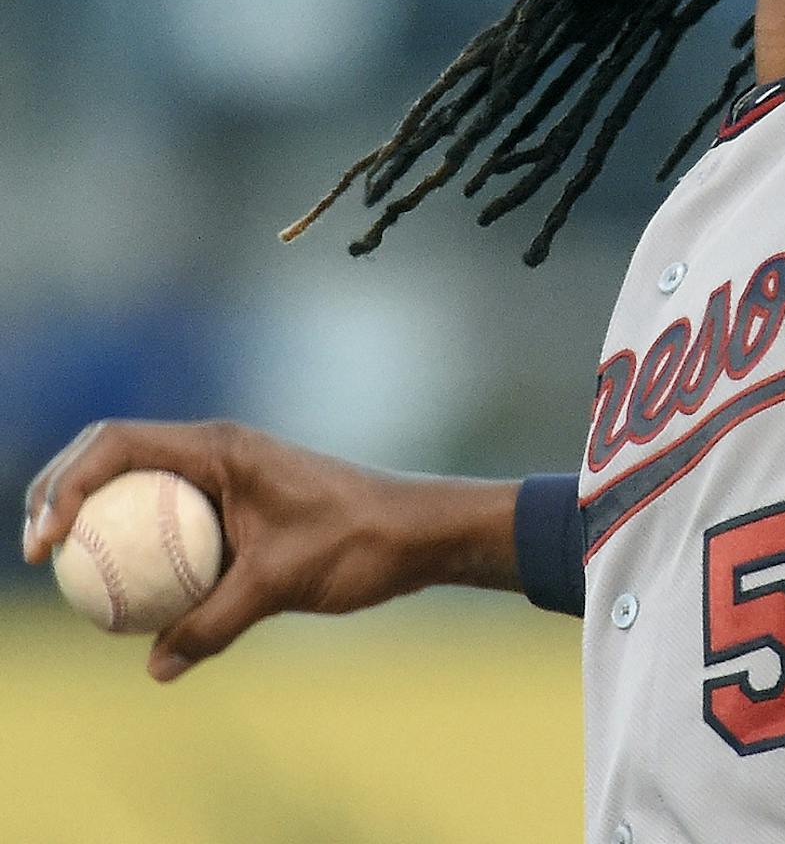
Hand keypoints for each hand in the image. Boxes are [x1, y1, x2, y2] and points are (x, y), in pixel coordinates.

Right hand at [22, 419, 520, 681]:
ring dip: (95, 516)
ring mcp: (225, 475)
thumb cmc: (359, 541)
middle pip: (112, 456)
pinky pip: (170, 520)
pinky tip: (124, 595)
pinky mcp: (236, 505)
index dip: (65, 484)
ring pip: (139, 487)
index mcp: (220, 446)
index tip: (46, 541)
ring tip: (59, 567)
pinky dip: (138, 545)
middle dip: (60, 492)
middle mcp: (216, 451)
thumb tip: (156, 666)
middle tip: (32, 550)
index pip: (116, 444)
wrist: (419, 532)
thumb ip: (214, 623)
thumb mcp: (281, 584)